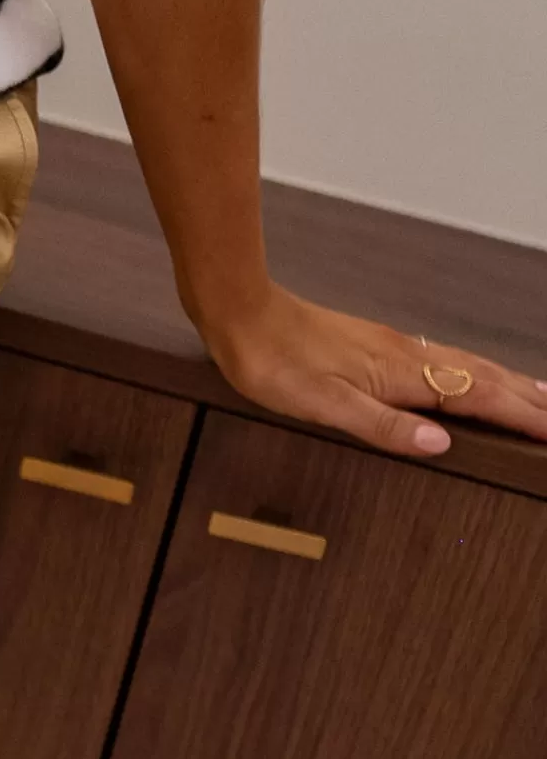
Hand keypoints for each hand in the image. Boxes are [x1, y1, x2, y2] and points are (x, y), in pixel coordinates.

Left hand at [199, 283, 546, 460]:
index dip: (516, 416)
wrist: (241, 313)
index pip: (475, 398)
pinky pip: (439, 359)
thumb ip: (383, 426)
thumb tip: (439, 444)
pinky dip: (468, 371)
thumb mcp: (324, 405)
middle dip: (524, 399)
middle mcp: (403, 356)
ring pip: (463, 366)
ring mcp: (390, 348)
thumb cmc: (273, 362)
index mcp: (398, 374)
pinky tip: (465, 375)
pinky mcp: (373, 344)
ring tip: (534, 395)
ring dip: (504, 382)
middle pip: (480, 378)